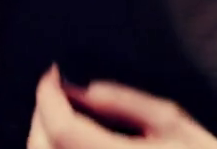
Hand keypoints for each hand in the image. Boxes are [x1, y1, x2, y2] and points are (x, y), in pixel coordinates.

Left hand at [28, 63, 216, 148]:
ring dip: (41, 140)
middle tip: (54, 93)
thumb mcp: (177, 126)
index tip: (51, 74)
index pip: (61, 129)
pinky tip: (71, 146)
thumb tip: (85, 89)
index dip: (47, 96)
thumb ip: (128, 103)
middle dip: (39, 116)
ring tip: (60, 118)